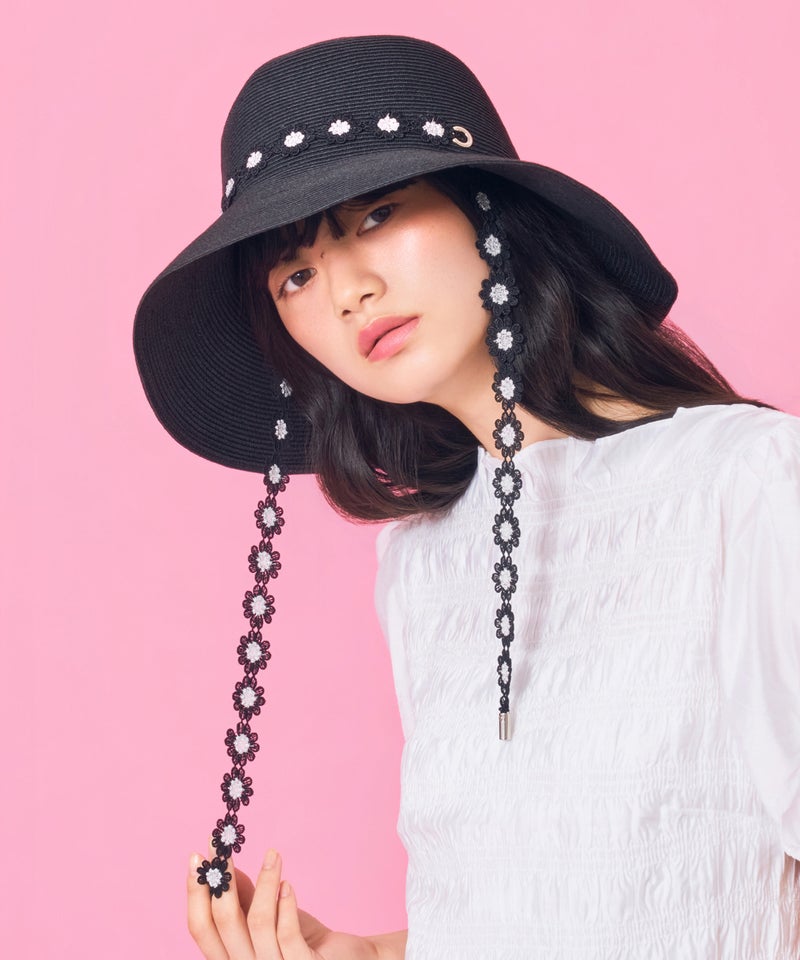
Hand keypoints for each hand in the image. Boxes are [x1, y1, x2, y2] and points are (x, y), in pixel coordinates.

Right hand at [187, 844, 377, 959]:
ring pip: (257, 922)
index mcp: (230, 958)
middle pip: (224, 922)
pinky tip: (288, 884)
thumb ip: (243, 900)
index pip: (201, 929)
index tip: (198, 858)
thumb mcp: (266, 918)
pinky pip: (287, 934)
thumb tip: (221, 868)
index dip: (195, 893)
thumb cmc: (301, 940)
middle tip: (225, 846)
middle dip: (222, 879)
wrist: (341, 958)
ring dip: (264, 881)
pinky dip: (286, 905)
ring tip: (273, 855)